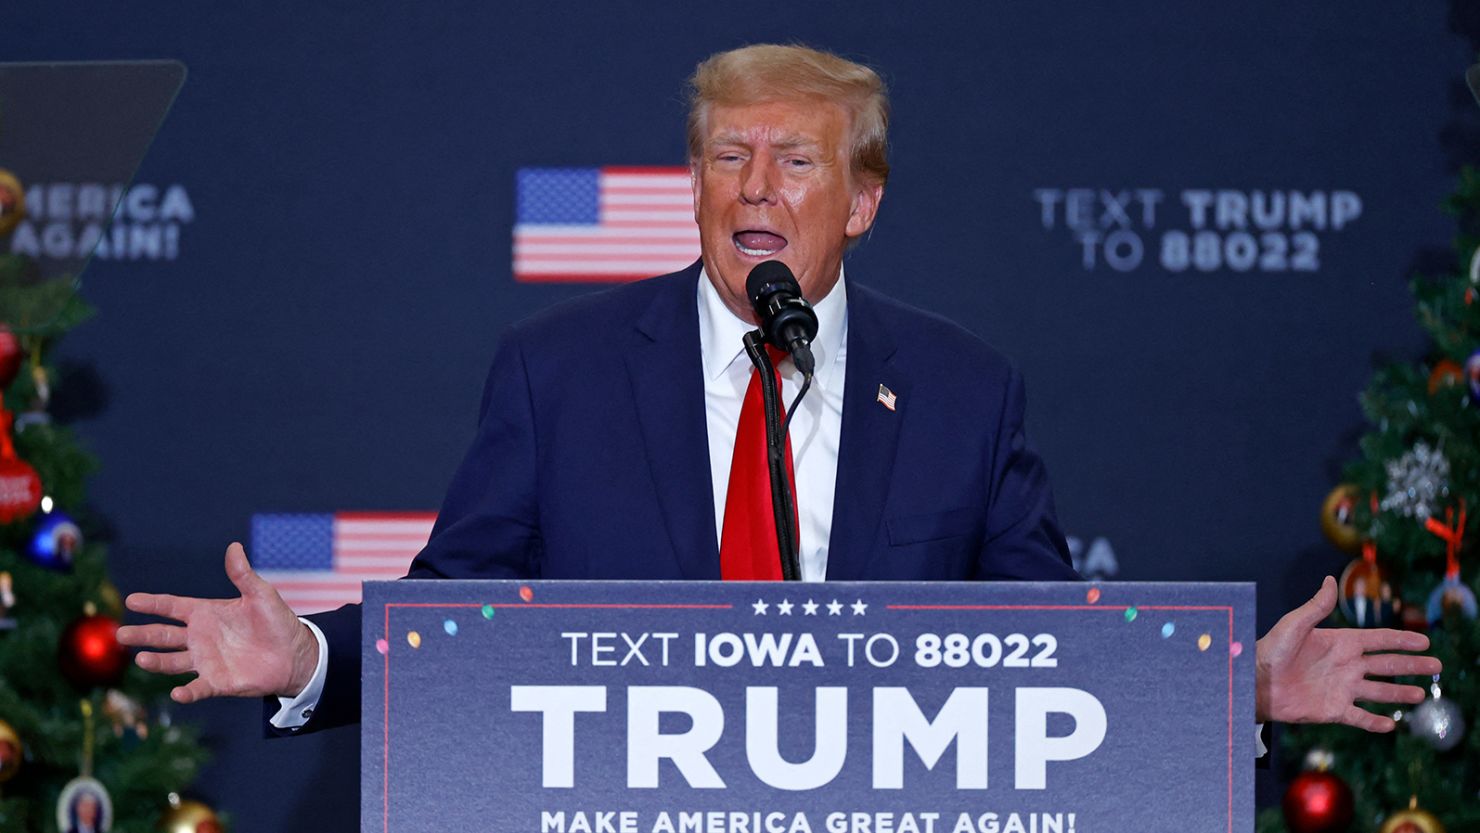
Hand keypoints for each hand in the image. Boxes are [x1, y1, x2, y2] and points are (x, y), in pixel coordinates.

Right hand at [116, 542, 319, 703]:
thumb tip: (234, 547)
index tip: (131, 600)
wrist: (295, 654)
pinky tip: (177, 693)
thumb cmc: (277, 622)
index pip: (172, 607)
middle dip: (142, 634)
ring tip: (141, 658)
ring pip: (173, 661)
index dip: (153, 603)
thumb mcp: (260, 595)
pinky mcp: (217, 682)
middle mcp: (200, 638)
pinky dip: (187, 692)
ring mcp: (206, 661)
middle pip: (163, 636)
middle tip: (121, 634)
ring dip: (156, 661)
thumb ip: (243, 574)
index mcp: (206, 614)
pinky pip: (198, 688)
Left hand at [1255, 575, 1441, 730]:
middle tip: (1437, 666)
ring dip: (1400, 693)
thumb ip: (1316, 606)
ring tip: (1421, 694)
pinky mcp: (1333, 710)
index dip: (1401, 640)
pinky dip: (1375, 722)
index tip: (1424, 641)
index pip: (1378, 640)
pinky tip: (1391, 725)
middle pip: (1387, 665)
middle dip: (1412, 665)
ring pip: (1380, 692)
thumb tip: (1330, 579)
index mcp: (1340, 643)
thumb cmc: (1271, 650)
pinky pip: (1360, 717)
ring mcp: (1342, 689)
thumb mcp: (1294, 624)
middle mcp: (1346, 666)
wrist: (1255, 682)